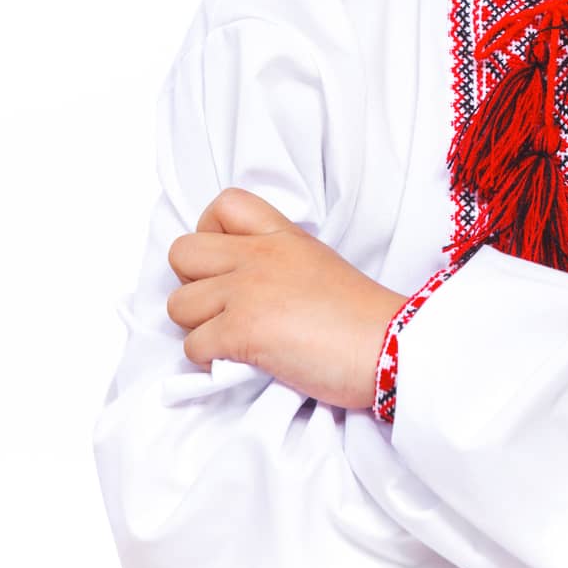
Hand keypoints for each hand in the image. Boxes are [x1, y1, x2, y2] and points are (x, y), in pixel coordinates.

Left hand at [166, 187, 408, 409]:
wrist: (388, 347)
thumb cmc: (362, 317)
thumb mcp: (319, 264)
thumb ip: (277, 264)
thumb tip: (242, 290)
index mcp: (282, 235)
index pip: (223, 205)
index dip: (210, 233)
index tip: (229, 264)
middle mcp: (258, 256)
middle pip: (182, 252)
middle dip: (192, 283)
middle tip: (222, 306)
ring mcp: (246, 291)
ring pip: (178, 304)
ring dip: (199, 328)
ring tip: (234, 339)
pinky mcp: (241, 330)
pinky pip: (193, 346)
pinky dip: (211, 361)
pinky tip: (244, 362)